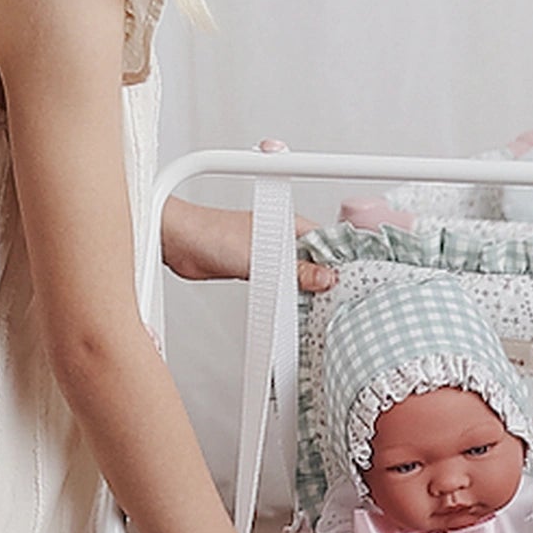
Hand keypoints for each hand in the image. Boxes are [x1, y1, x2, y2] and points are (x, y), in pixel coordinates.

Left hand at [160, 201, 334, 290]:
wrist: (179, 243)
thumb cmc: (212, 234)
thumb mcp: (261, 256)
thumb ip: (295, 269)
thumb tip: (324, 278)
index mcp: (292, 225)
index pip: (328, 244)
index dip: (343, 263)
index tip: (353, 283)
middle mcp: (284, 238)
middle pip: (316, 261)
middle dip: (327, 280)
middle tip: (339, 301)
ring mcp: (270, 254)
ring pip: (298, 274)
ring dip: (306, 289)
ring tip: (320, 307)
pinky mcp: (255, 270)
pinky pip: (280, 284)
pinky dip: (287, 295)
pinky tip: (293, 307)